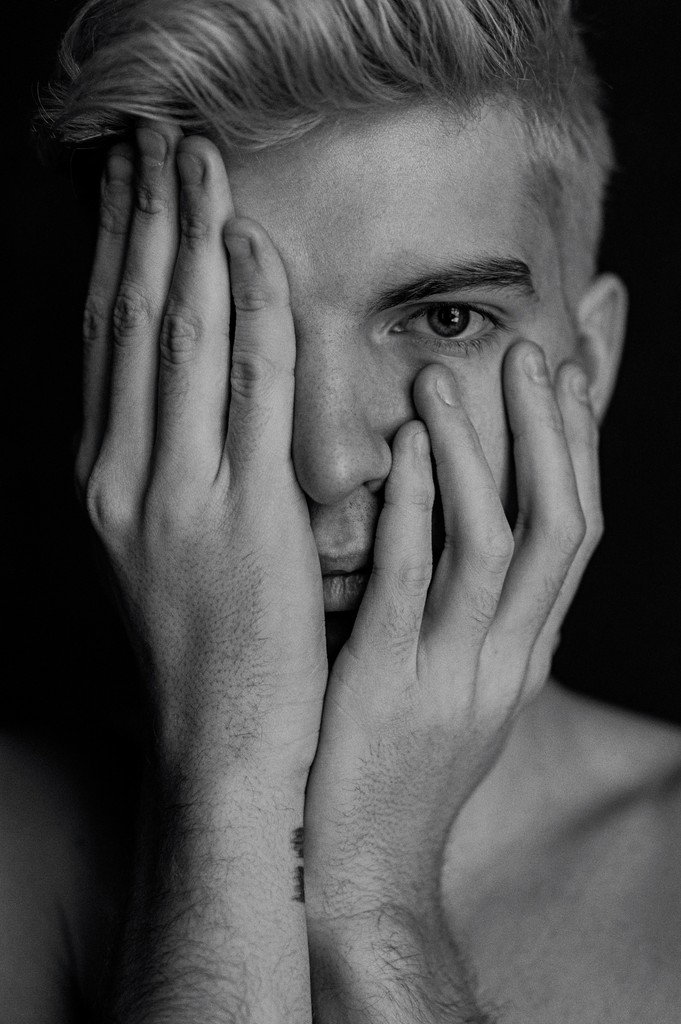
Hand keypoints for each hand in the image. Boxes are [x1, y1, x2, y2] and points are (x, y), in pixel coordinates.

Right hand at [76, 125, 326, 776]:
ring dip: (190, 243)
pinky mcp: (241, 519)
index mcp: (106, 481)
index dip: (118, 255)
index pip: (107, 342)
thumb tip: (196, 397)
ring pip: (179, 340)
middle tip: (158, 145)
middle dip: (144, 224)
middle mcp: (124, 477)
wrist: (222, 748)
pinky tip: (256, 252)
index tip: (132, 190)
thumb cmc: (208, 652)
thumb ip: (174, 469)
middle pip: (130, 322)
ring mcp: (176, 496)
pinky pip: (250, 394)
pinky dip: (252, 315)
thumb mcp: (166, 551)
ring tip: (200, 166)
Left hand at [304, 344, 600, 919]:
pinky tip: (401, 454)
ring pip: (492, 547)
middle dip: (550, 435)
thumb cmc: (397, 766)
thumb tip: (475, 533)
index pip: (576, 534)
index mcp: (525, 653)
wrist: (355, 869)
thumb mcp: (459, 687)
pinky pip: (410, 589)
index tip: (568, 372)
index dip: (580, 450)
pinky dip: (414, 514)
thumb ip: (474, 614)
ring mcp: (452, 676)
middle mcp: (506, 660)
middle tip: (527, 352)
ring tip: (446, 378)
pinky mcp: (386, 692)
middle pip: (558, 528)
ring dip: (478, 456)